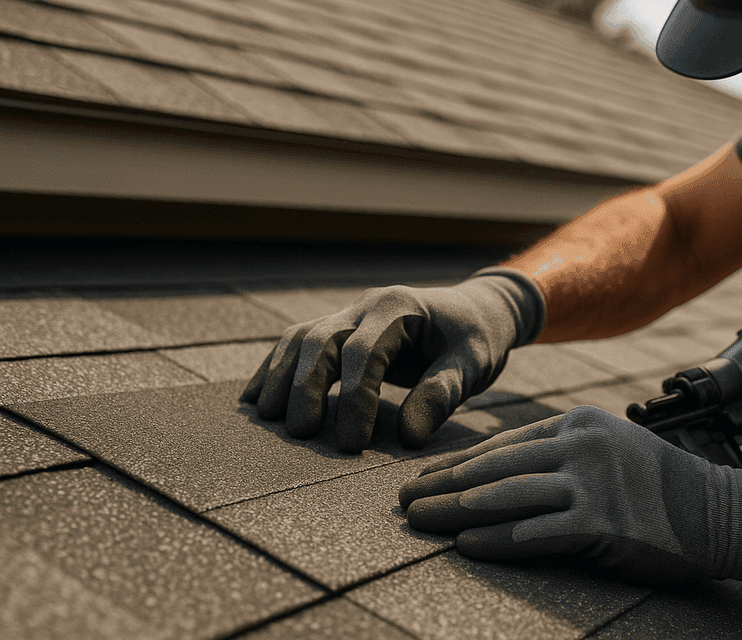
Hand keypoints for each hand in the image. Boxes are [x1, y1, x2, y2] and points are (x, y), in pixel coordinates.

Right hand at [241, 268, 544, 452]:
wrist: (477, 311)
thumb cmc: (477, 338)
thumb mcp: (474, 364)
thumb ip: (443, 394)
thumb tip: (409, 437)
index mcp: (401, 307)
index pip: (364, 351)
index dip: (354, 398)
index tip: (352, 444)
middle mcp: (367, 304)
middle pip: (321, 339)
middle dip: (306, 386)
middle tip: (300, 434)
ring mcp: (350, 312)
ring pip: (302, 338)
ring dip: (281, 376)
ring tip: (267, 419)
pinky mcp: (340, 328)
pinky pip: (299, 342)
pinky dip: (276, 368)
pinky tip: (256, 399)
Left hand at [399, 405, 741, 586]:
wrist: (716, 512)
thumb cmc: (659, 486)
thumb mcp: (609, 449)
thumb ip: (562, 455)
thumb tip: (499, 476)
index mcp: (578, 423)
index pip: (502, 445)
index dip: (456, 463)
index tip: (422, 476)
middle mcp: (580, 445)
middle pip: (494, 467)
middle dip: (441, 485)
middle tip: (402, 500)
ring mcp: (590, 483)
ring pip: (505, 496)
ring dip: (453, 511)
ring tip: (418, 521)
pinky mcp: (600, 523)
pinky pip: (533, 532)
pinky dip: (494, 539)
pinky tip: (464, 545)